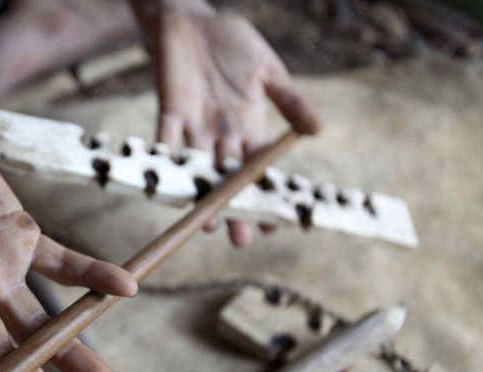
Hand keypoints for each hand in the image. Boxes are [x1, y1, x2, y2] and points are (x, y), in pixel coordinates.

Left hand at [148, 8, 320, 245]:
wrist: (195, 22)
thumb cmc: (235, 45)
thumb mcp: (269, 71)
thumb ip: (289, 100)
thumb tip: (317, 130)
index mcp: (248, 126)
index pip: (259, 169)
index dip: (264, 195)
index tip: (273, 222)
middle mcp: (221, 134)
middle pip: (227, 177)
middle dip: (233, 207)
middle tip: (240, 238)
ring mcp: (195, 125)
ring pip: (198, 168)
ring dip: (201, 195)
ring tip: (205, 223)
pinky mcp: (170, 112)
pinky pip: (166, 138)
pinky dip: (165, 157)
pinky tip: (165, 182)